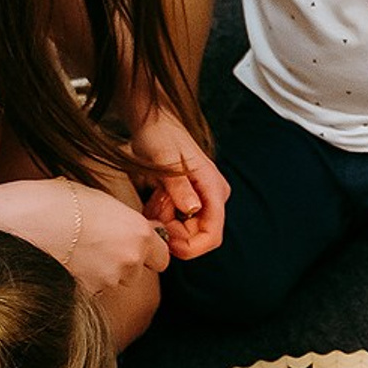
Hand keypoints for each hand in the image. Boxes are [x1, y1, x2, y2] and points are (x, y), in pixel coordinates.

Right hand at [38, 180, 170, 292]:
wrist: (11, 226)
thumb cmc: (49, 201)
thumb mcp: (93, 197)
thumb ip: (120, 218)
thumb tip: (131, 228)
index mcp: (138, 233)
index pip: (163, 256)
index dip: (148, 251)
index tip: (132, 243)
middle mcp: (129, 262)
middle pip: (138, 272)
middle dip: (123, 261)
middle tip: (95, 244)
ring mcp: (107, 282)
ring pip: (113, 282)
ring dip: (101, 272)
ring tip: (73, 251)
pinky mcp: (84, 296)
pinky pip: (91, 290)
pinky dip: (82, 280)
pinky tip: (61, 263)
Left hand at [129, 107, 228, 259]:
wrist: (154, 120)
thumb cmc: (160, 134)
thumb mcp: (165, 158)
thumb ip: (179, 186)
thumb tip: (193, 209)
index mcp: (214, 189)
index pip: (212, 235)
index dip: (190, 248)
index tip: (166, 244)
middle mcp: (213, 197)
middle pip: (195, 235)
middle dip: (172, 230)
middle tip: (154, 208)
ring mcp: (203, 199)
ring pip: (184, 230)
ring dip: (165, 221)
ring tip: (154, 196)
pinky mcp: (190, 199)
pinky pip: (177, 220)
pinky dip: (163, 215)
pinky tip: (156, 196)